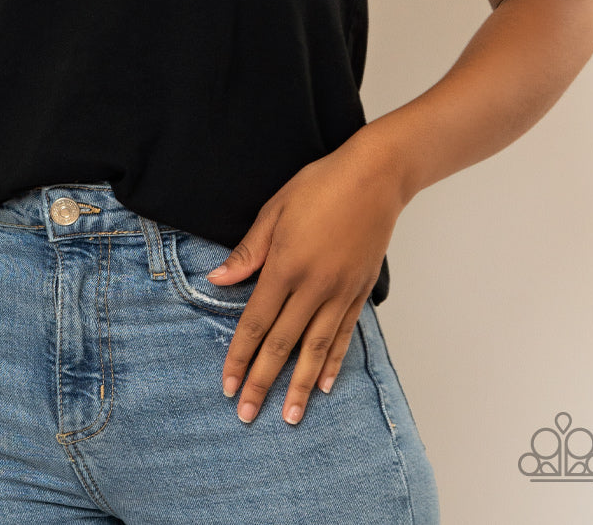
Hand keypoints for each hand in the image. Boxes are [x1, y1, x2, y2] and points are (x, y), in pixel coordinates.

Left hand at [205, 134, 405, 425]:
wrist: (375, 177)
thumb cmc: (319, 185)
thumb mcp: (275, 210)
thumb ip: (248, 251)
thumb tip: (218, 280)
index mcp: (285, 266)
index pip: (256, 322)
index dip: (240, 356)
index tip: (227, 385)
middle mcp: (313, 287)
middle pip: (283, 344)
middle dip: (262, 382)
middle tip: (247, 415)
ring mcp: (340, 292)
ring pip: (316, 349)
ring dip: (300, 386)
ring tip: (290, 416)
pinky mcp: (360, 292)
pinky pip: (344, 335)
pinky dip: (333, 362)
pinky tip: (325, 384)